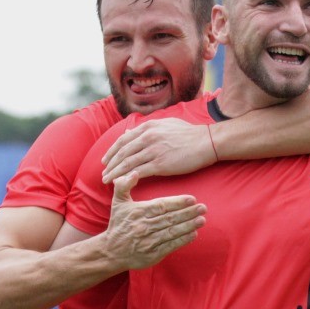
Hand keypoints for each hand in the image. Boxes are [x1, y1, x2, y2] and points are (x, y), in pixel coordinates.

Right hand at [91, 172, 206, 270]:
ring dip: (188, 226)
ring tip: (202, 220)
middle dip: (188, 213)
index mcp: (138, 212)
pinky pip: (170, 246)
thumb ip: (124, 185)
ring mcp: (148, 241)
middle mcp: (144, 226)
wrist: (110, 252)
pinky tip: (193, 234)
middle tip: (203, 207)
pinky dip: (182, 240)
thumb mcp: (118, 202)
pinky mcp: (152, 255)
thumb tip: (134, 172)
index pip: (161, 206)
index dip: (177, 202)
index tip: (192, 198)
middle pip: (169, 218)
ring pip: (172, 232)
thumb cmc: (118, 224)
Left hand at [102, 118, 217, 183]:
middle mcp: (148, 137)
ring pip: (127, 163)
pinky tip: (121, 184)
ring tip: (107, 181)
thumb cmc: (190, 134)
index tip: (105, 160)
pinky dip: (127, 178)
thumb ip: (148, 128)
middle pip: (122, 152)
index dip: (112, 151)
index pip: (123, 140)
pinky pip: (138, 172)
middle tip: (103, 174)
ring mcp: (153, 150)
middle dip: (110, 164)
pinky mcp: (160, 164)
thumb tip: (131, 131)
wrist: (207, 142)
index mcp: (148, 127)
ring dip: (115, 173)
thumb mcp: (166, 124)